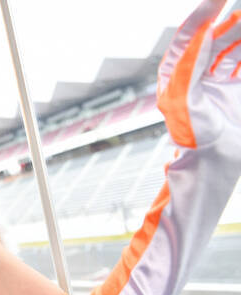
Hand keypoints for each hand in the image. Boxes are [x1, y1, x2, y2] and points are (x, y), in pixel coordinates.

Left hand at [158, 0, 240, 146]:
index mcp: (176, 73)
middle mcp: (196, 73)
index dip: (205, 12)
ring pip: (235, 47)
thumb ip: (189, 67)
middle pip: (217, 37)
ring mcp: (218, 79)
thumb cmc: (192, 136)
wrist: (214, 163)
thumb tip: (201, 34)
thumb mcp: (185, 100)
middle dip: (234, 22)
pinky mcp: (236, 88)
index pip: (191, 34)